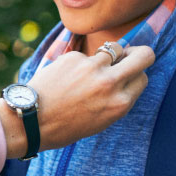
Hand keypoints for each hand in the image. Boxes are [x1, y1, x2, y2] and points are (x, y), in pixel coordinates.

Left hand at [0, 44, 154, 156]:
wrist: (31, 121)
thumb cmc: (65, 126)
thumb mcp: (101, 120)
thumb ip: (116, 98)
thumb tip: (126, 74)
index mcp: (121, 103)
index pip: (142, 78)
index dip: (134, 76)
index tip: (126, 75)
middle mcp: (111, 83)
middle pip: (144, 54)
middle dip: (139, 53)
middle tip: (128, 54)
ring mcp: (92, 67)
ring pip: (113, 49)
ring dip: (106, 57)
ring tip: (87, 72)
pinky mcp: (74, 57)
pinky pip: (85, 55)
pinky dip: (78, 63)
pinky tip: (63, 78)